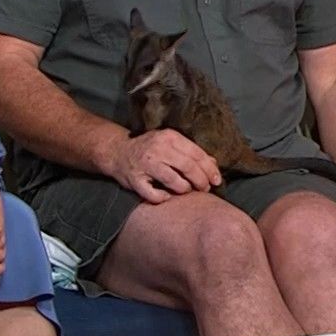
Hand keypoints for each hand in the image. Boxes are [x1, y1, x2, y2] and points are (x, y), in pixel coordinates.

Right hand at [106, 128, 221, 203]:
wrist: (118, 151)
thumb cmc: (150, 149)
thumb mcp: (170, 144)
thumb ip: (191, 152)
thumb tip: (213, 164)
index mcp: (169, 137)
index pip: (196, 154)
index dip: (209, 169)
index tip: (217, 180)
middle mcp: (158, 148)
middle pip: (187, 166)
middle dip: (200, 180)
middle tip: (205, 188)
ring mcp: (145, 164)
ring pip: (173, 180)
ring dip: (184, 189)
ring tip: (188, 191)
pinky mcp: (135, 179)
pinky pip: (153, 194)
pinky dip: (162, 198)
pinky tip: (167, 197)